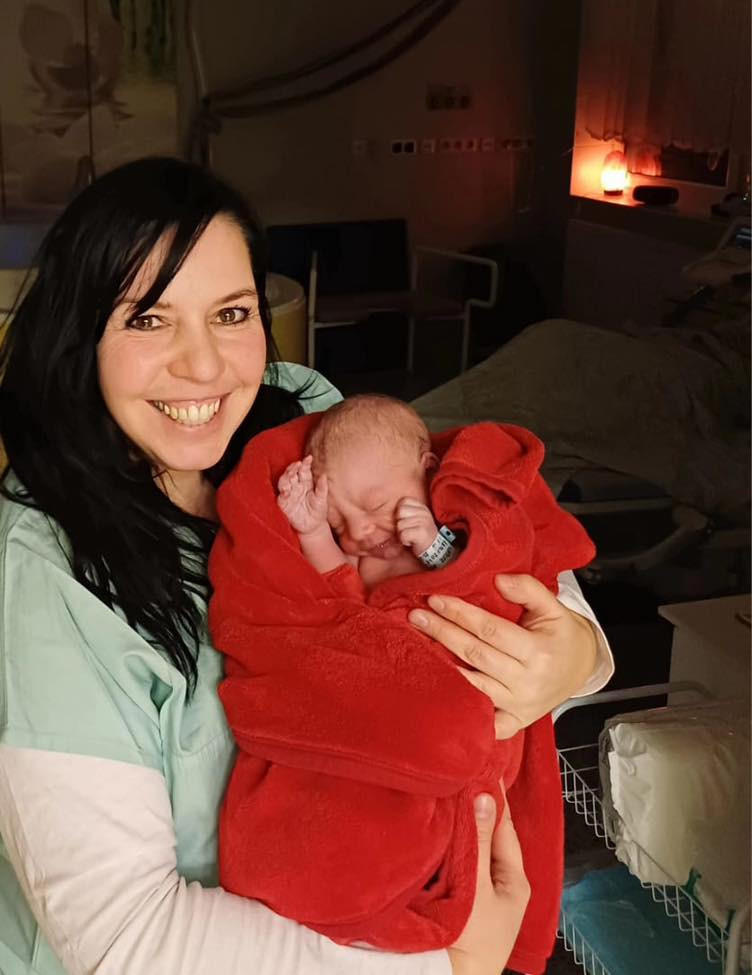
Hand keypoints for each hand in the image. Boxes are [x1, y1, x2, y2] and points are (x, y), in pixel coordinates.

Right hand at [277, 456, 327, 535]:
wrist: (314, 527)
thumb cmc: (318, 511)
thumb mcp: (322, 499)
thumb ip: (322, 488)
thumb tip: (324, 475)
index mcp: (306, 482)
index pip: (303, 470)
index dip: (305, 464)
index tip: (309, 458)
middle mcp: (296, 486)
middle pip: (291, 473)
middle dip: (293, 468)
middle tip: (298, 464)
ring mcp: (289, 494)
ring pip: (284, 482)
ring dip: (286, 477)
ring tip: (291, 474)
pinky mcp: (284, 504)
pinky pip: (281, 497)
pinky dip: (283, 493)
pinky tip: (287, 490)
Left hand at [396, 497, 437, 555]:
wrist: (434, 549)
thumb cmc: (421, 534)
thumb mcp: (417, 518)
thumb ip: (408, 511)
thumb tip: (393, 512)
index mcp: (422, 507)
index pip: (404, 501)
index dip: (401, 512)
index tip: (407, 520)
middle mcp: (424, 512)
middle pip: (400, 512)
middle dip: (400, 523)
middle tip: (408, 529)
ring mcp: (424, 521)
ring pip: (399, 525)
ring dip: (402, 533)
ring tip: (411, 536)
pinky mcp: (421, 532)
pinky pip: (403, 534)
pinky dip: (404, 540)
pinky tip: (411, 542)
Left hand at [408, 573, 597, 738]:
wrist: (583, 667)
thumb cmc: (562, 635)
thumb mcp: (553, 606)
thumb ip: (529, 589)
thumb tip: (498, 580)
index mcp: (538, 652)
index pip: (490, 630)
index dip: (461, 614)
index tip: (436, 599)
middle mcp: (527, 682)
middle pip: (476, 655)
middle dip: (443, 633)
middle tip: (417, 616)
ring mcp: (519, 707)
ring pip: (473, 685)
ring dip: (442, 665)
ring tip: (418, 643)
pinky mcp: (514, 722)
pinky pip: (484, 721)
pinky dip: (462, 709)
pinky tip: (438, 689)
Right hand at [447, 791, 529, 974]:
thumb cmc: (472, 941)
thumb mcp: (478, 887)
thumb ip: (481, 842)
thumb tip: (486, 796)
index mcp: (515, 880)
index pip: (506, 828)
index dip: (496, 799)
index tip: (486, 770)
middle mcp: (501, 884)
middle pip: (490, 838)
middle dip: (477, 810)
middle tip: (463, 777)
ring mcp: (482, 893)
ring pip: (474, 850)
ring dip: (464, 828)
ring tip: (450, 796)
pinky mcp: (463, 901)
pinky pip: (459, 864)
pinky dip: (452, 846)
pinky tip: (439, 831)